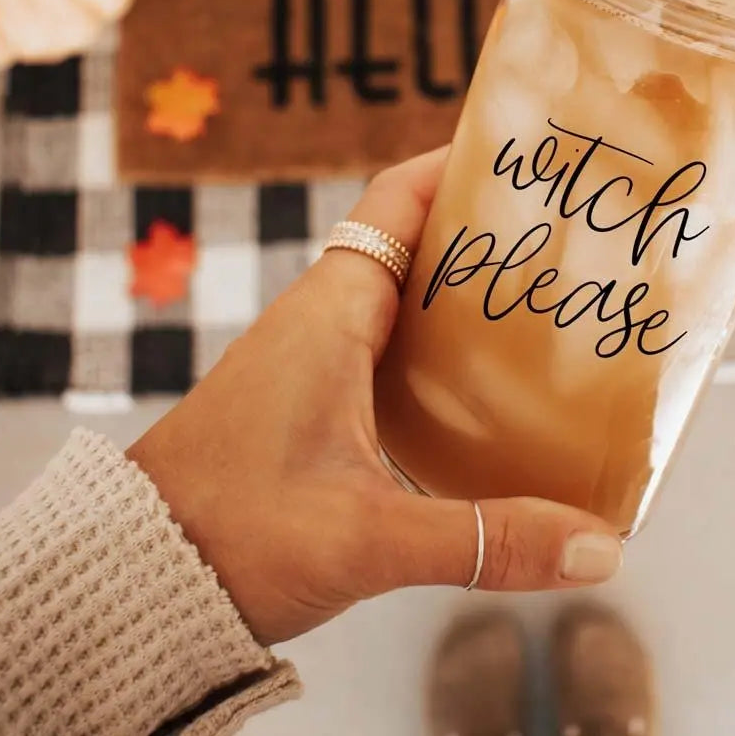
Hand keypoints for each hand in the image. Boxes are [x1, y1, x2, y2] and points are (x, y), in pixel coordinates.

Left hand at [126, 147, 622, 644]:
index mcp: (330, 312)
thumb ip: (487, 541)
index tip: (522, 156)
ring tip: (540, 306)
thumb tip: (600, 548)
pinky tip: (480, 388)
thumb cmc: (229, 535)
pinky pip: (383, 343)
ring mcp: (309, 356)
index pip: (394, 199)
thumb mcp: (370, 536)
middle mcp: (318, 318)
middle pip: (409, 240)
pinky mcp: (306, 397)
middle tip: (562, 238)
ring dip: (460, 292)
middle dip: (482, 231)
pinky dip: (434, 345)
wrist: (134, 579)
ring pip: (398, 294)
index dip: (455, 166)